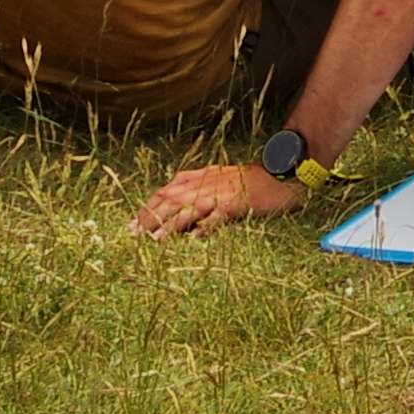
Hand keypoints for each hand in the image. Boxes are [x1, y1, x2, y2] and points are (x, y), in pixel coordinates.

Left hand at [136, 152, 312, 236]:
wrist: (281, 174)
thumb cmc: (249, 182)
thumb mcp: (218, 181)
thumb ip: (196, 191)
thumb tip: (173, 212)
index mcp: (200, 177)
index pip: (166, 191)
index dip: (147, 207)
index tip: (132, 224)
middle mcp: (207, 183)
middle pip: (172, 199)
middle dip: (151, 217)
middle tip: (134, 235)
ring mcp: (222, 192)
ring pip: (190, 208)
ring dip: (171, 224)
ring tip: (156, 239)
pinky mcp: (238, 203)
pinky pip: (220, 216)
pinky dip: (207, 226)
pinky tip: (196, 238)